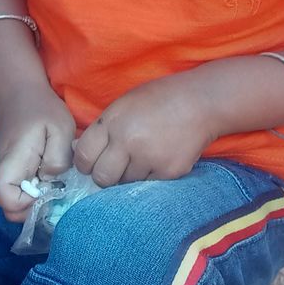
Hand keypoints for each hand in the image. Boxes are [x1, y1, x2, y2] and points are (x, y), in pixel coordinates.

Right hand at [0, 83, 75, 220]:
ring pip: (14, 202)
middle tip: (55, 193)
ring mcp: (3, 171)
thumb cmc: (42, 109)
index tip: (44, 193)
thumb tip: (51, 179)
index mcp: (13, 159)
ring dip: (35, 201)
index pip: (1, 194)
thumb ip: (59, 157)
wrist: (20, 93)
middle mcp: (2, 169)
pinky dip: (34, 192)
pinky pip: (18, 191)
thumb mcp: (61, 127)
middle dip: (32, 210)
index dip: (22, 204)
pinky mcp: (10, 170)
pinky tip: (49, 178)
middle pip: (7, 207)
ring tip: (55, 184)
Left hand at [73, 75, 215, 186]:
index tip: (91, 164)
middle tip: (115, 167)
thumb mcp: (124, 105)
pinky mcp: (168, 172)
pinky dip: (150, 176)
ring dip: (129, 176)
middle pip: (101, 178)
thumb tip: (83, 153)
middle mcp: (128, 142)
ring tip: (142, 157)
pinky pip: (148, 185)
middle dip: (105, 176)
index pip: (84, 157)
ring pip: (125, 184)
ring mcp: (149, 158)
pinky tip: (158, 159)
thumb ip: (104, 128)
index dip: (85, 164)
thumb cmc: (159, 99)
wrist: (200, 102)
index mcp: (112, 122)